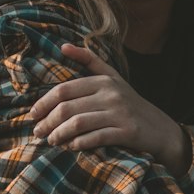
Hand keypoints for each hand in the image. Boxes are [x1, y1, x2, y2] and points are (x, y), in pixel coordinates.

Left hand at [30, 43, 190, 175]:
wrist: (160, 129)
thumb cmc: (130, 104)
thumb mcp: (113, 78)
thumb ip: (89, 61)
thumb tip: (63, 46)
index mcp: (104, 80)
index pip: (64, 90)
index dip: (44, 103)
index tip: (33, 115)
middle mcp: (112, 94)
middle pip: (68, 107)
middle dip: (48, 122)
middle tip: (38, 132)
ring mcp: (120, 113)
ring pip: (78, 123)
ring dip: (60, 134)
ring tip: (52, 141)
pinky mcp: (127, 131)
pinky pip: (95, 138)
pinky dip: (79, 143)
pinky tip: (71, 147)